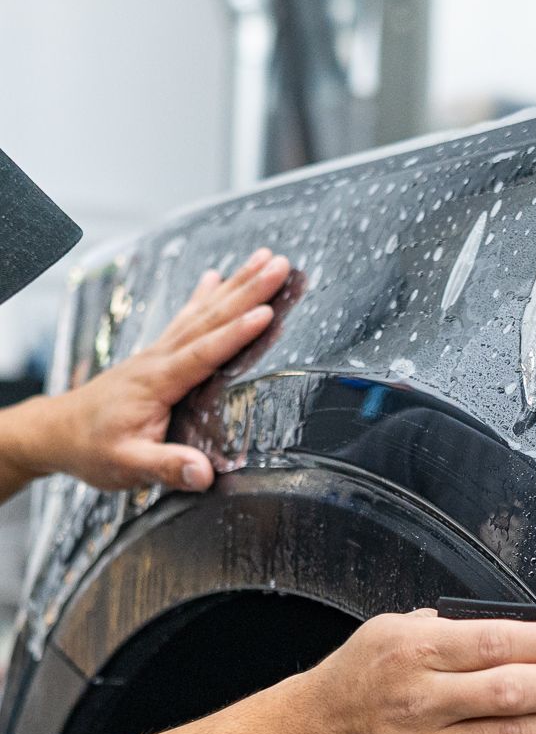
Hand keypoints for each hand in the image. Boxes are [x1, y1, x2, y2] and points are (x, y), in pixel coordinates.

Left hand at [40, 248, 289, 491]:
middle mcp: (158, 359)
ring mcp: (157, 354)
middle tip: (280, 265)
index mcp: (157, 383)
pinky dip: (203, 296)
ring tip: (264, 259)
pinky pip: (186, 320)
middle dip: (247, 291)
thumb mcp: (127, 466)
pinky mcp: (157, 356)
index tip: (266, 314)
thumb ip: (166, 467)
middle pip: (209, 319)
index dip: (235, 334)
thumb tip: (204, 474)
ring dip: (236, 285)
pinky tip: (216, 278)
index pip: (203, 353)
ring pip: (202, 312)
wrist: (57, 432)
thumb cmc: (92, 450)